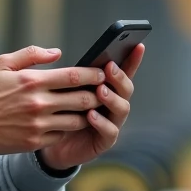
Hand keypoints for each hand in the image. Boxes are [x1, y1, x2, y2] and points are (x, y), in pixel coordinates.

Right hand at [0, 46, 106, 155]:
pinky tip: (69, 123)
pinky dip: (68, 129)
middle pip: (82, 99)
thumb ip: (31, 55)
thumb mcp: (2, 64)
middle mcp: (38, 103)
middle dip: (96, 95)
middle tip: (102, 92)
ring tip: (90, 109)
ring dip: (86, 114)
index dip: (93, 75)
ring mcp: (37, 125)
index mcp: (32, 81)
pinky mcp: (33, 142)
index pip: (74, 76)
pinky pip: (61, 135)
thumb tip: (57, 53)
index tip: (101, 73)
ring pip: (76, 120)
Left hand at [39, 43, 144, 170]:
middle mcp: (113, 104)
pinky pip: (110, 132)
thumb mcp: (63, 90)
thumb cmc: (59, 112)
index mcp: (106, 88)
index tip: (138, 45)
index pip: (124, 71)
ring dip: (112, 98)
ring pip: (122, 109)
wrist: (52, 144)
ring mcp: (112, 122)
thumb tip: (58, 52)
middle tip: (110, 68)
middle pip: (126, 88)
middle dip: (120, 77)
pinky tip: (91, 115)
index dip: (132, 59)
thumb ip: (68, 75)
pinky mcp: (104, 141)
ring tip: (100, 91)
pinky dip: (102, 122)